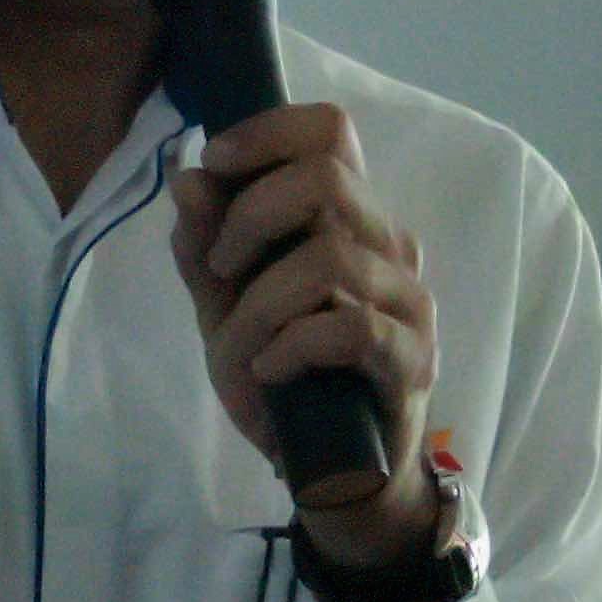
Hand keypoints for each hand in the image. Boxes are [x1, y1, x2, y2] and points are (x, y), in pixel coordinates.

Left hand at [167, 102, 441, 563]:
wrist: (338, 470)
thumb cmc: (286, 379)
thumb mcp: (225, 312)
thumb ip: (205, 251)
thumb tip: (187, 180)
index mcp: (350, 218)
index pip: (330, 130)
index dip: (267, 133)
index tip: (214, 165)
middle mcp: (388, 244)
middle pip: (327, 177)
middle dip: (250, 217)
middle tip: (221, 267)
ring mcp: (408, 300)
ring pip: (329, 258)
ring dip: (261, 303)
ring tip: (243, 344)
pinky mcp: (414, 357)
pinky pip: (349, 329)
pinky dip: (291, 347)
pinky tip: (272, 372)